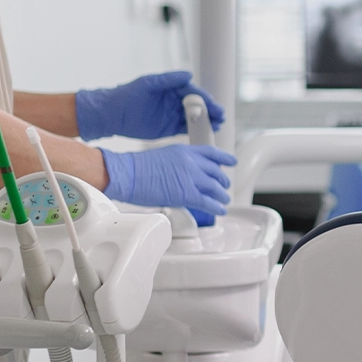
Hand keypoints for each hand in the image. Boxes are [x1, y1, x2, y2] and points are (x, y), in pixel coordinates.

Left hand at [75, 71, 224, 140]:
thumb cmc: (127, 95)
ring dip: (206, 121)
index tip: (212, 103)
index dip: (204, 98)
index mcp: (170, 88)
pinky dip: (195, 130)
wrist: (111, 114)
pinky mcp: (167, 128)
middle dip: (210, 110)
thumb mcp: (148, 84)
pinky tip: (205, 133)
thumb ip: (168, 80)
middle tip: (220, 115)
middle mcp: (173, 101)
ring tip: (217, 125)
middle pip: (197, 106)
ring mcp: (171, 115)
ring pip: (193, 118)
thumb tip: (189, 75)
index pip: (192, 92)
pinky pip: (185, 129)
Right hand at [101, 145, 236, 215]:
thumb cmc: (138, 168)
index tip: (232, 162)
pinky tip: (220, 210)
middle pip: (216, 172)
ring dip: (222, 195)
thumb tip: (185, 175)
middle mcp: (192, 162)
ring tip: (225, 200)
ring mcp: (191, 178)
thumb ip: (179, 164)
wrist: (129, 174)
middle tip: (224, 187)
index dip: (224, 158)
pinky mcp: (187, 194)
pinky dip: (217, 207)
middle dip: (222, 181)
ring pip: (215, 187)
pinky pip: (208, 202)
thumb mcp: (165, 157)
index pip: (211, 153)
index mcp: (186, 151)